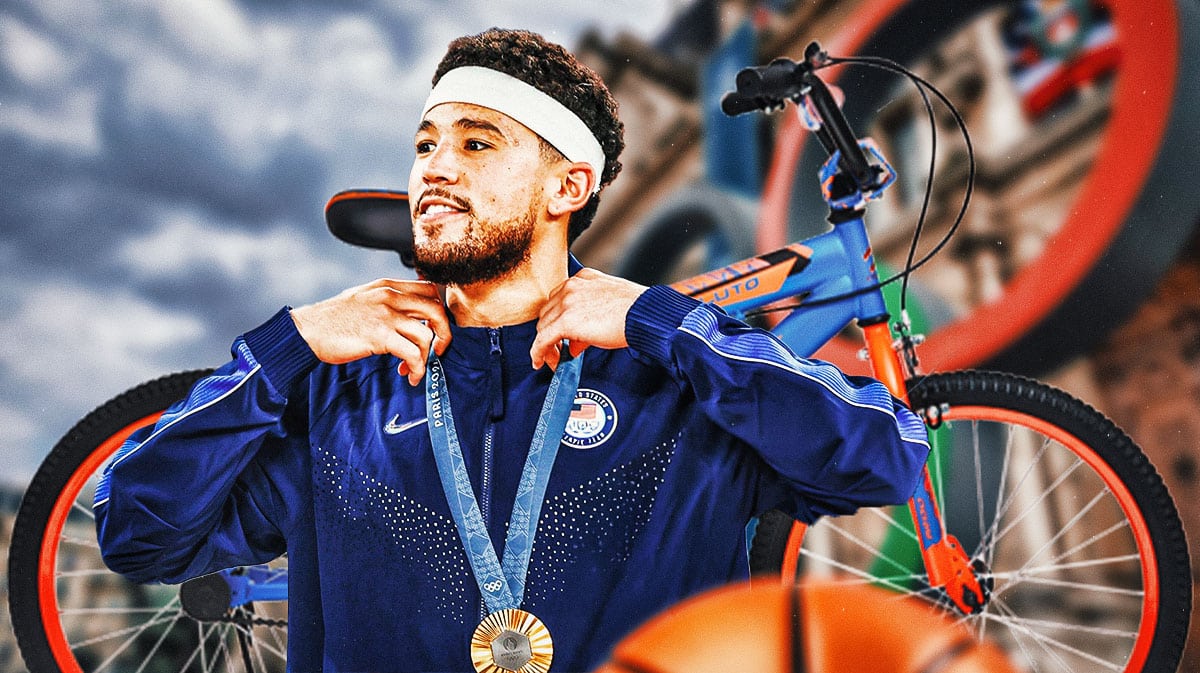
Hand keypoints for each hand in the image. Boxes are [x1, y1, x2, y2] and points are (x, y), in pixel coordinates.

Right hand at [290, 279, 450, 384]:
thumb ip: (388, 301)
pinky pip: (412, 353)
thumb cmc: (333, 319)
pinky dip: (417, 368)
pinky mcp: (379, 336)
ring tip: (415, 370)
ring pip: (426, 335)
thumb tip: (411, 317)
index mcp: (387, 285)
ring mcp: (385, 315)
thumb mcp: (364, 298)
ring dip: (427, 357)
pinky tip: (410, 375)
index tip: (435, 329)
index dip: (439, 310)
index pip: (430, 290)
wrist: (308, 331)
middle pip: (436, 310)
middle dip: (444, 334)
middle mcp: (389, 296)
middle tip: (438, 351)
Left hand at [530, 269, 647, 369]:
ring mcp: (567, 302)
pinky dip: (538, 352)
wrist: (644, 315)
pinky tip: (540, 362)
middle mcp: (572, 286)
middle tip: (559, 350)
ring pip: (543, 326)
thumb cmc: (636, 311)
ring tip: (555, 359)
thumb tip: (575, 343)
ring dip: (546, 344)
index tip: (562, 334)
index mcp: (583, 278)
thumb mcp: (609, 306)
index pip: (559, 298)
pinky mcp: (566, 321)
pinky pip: (543, 339)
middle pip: (548, 312)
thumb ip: (588, 319)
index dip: (557, 318)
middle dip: (551, 332)